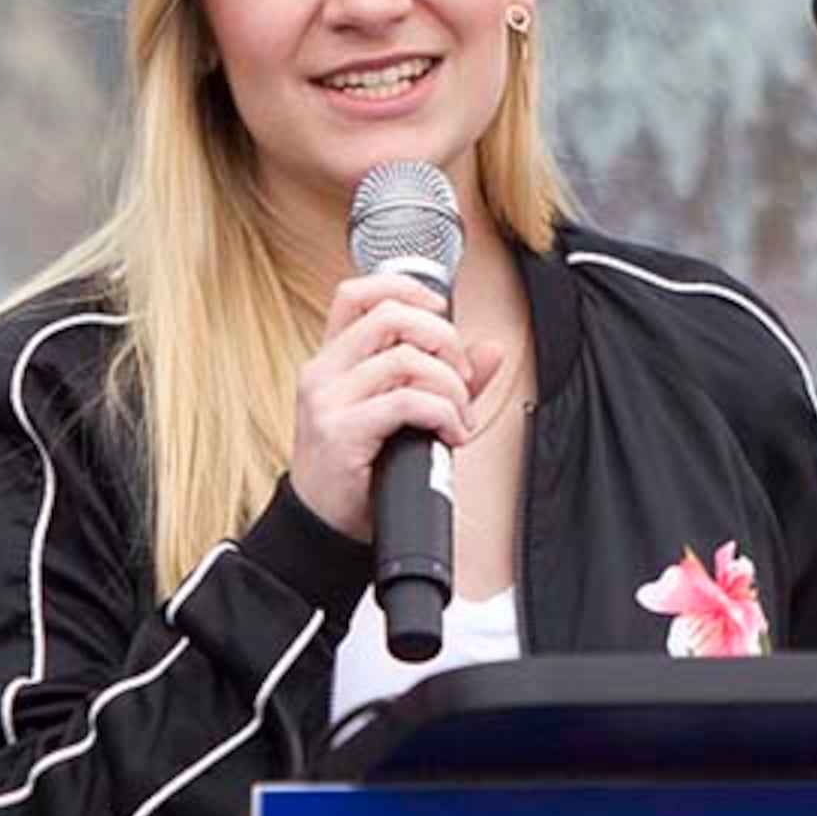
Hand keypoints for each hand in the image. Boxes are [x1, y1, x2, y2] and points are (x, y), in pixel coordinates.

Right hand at [287, 272, 508, 540]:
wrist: (326, 526)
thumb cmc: (362, 471)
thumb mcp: (404, 418)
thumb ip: (448, 381)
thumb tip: (492, 349)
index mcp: (333, 361)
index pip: (357, 295)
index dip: (404, 289)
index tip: (441, 313)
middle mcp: (324, 372)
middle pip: (391, 317)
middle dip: (444, 340)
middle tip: (461, 379)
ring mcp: (328, 400)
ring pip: (406, 359)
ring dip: (451, 388)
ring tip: (459, 418)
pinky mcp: (341, 432)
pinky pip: (408, 402)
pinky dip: (444, 414)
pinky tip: (450, 435)